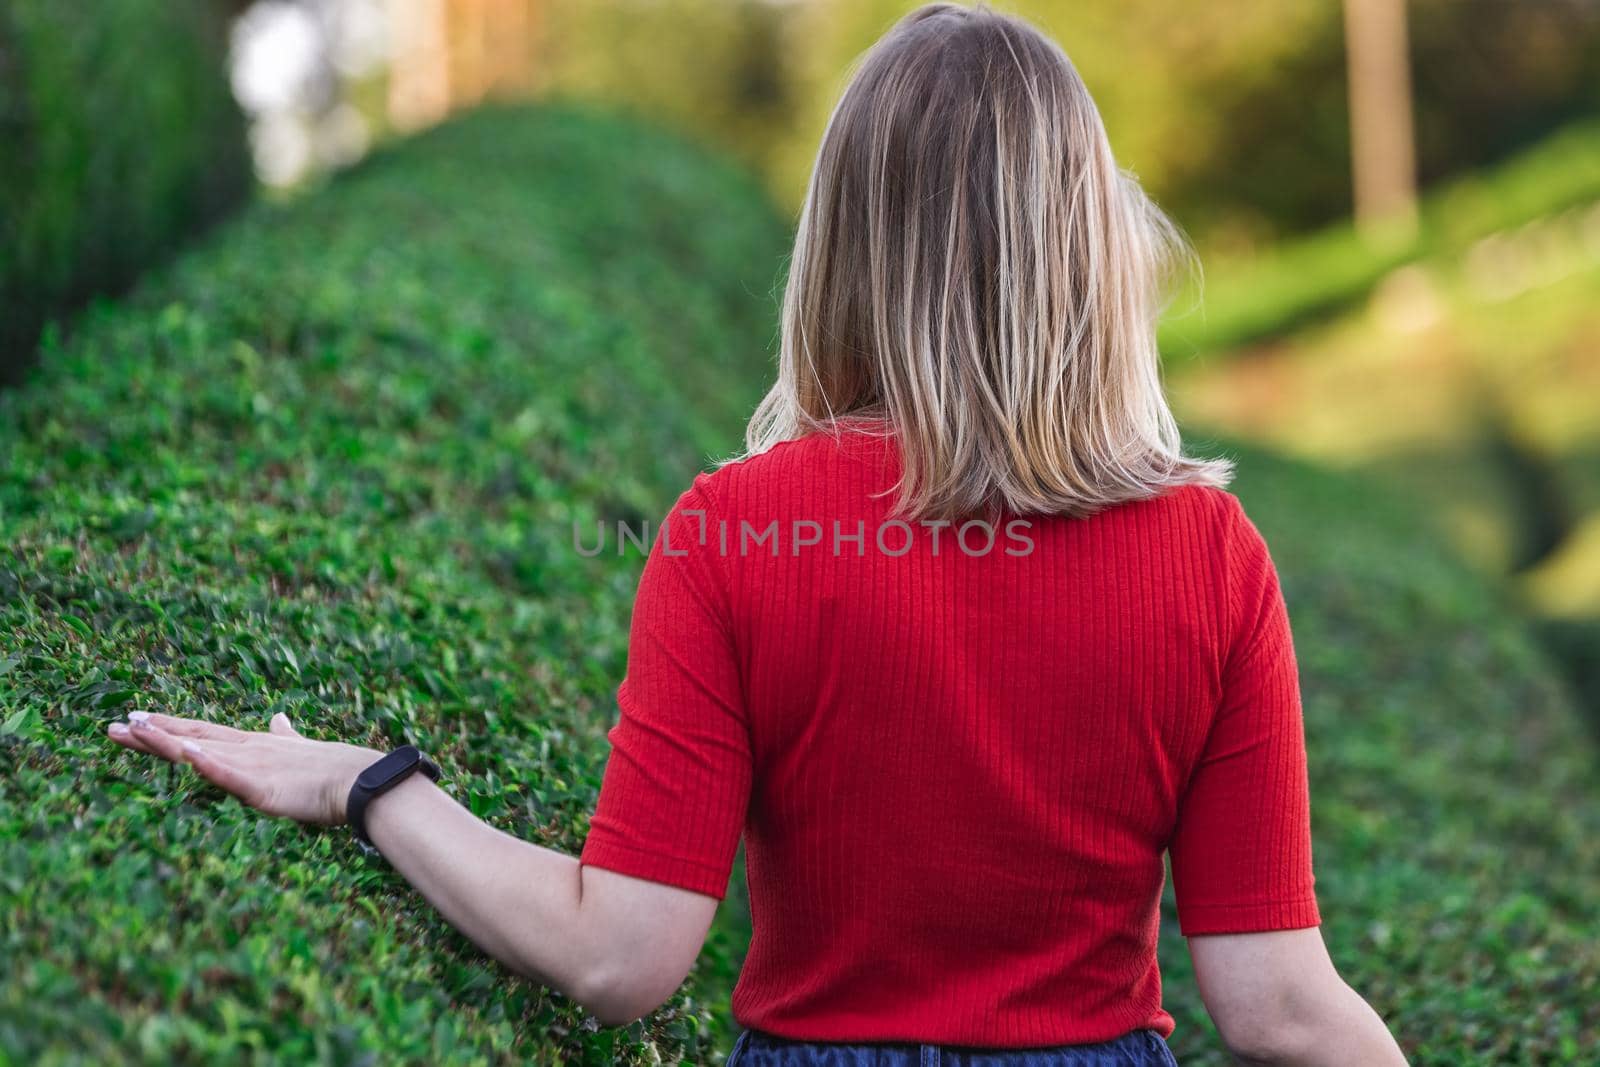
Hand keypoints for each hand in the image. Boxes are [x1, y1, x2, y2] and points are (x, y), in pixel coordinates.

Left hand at [108, 711, 382, 824]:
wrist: (361, 780)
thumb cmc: (334, 770)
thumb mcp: (302, 748)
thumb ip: (286, 735)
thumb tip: (279, 717)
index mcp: (254, 745)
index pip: (202, 732)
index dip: (169, 726)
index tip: (137, 718)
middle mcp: (247, 751)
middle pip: (191, 738)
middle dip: (152, 733)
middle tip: (114, 725)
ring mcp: (253, 767)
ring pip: (201, 752)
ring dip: (166, 741)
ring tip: (135, 730)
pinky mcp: (263, 788)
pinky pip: (230, 776)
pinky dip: (207, 764)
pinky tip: (186, 753)